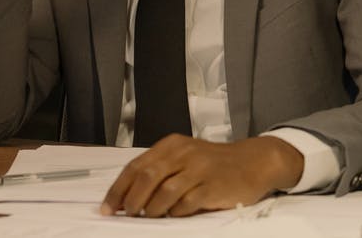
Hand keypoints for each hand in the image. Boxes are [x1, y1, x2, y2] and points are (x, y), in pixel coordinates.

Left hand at [100, 135, 302, 217]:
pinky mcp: (213, 186)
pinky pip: (186, 204)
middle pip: (147, 177)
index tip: (107, 208)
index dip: (118, 189)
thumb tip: (128, 197)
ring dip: (151, 209)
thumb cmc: (214, 163)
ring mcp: (199, 169)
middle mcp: (184, 154)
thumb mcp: (186, 157)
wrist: (253, 161)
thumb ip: (161, 170)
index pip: (136, 166)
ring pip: (164, 192)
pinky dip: (175, 213)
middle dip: (131, 200)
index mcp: (172, 145)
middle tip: (127, 214)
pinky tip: (174, 215)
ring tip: (149, 216)